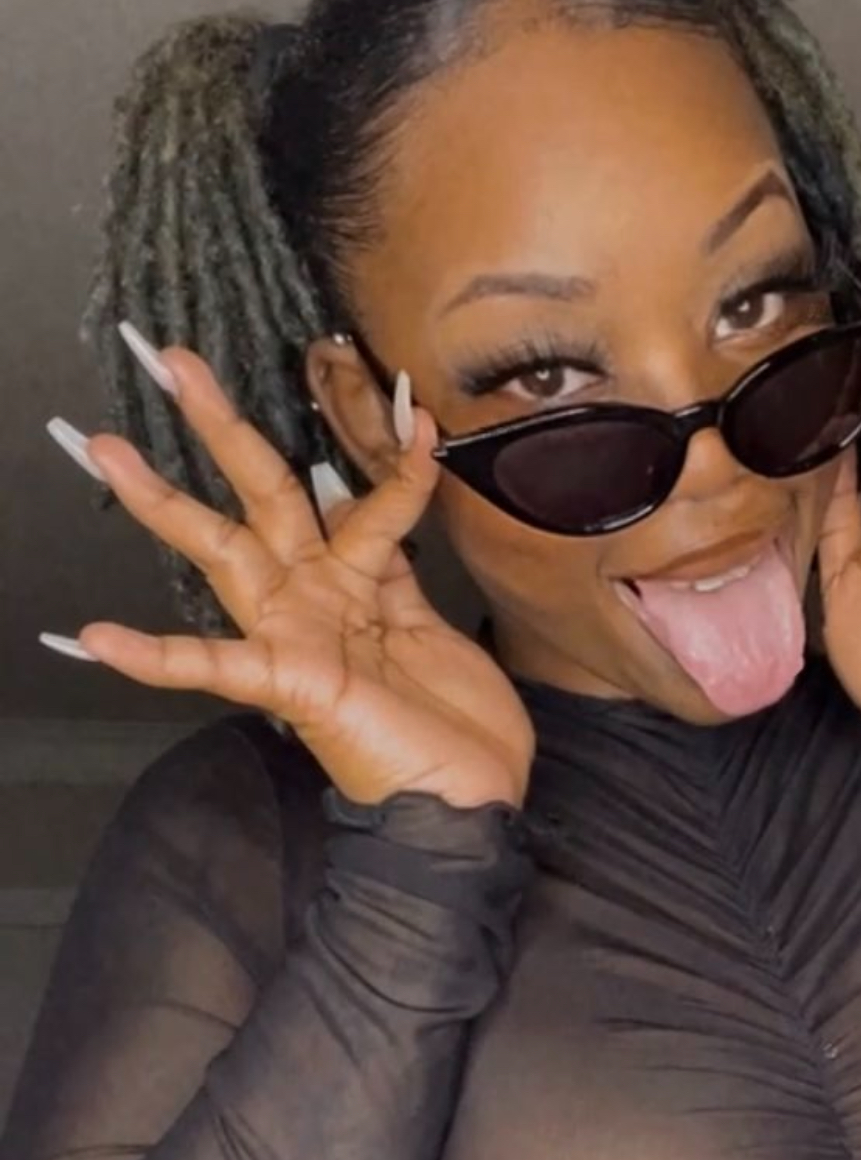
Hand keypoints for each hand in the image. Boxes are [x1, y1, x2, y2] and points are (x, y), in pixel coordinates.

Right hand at [60, 348, 533, 809]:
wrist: (468, 801)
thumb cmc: (458, 725)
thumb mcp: (434, 625)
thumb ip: (397, 567)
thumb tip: (385, 499)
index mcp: (356, 581)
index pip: (353, 494)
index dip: (378, 442)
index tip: (406, 396)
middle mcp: (317, 596)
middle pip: (265, 492)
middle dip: (221, 425)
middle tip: (172, 358)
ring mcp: (298, 634)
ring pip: (226, 549)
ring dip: (164, 501)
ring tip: (106, 450)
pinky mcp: (290, 682)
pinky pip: (215, 665)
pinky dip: (158, 655)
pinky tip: (95, 637)